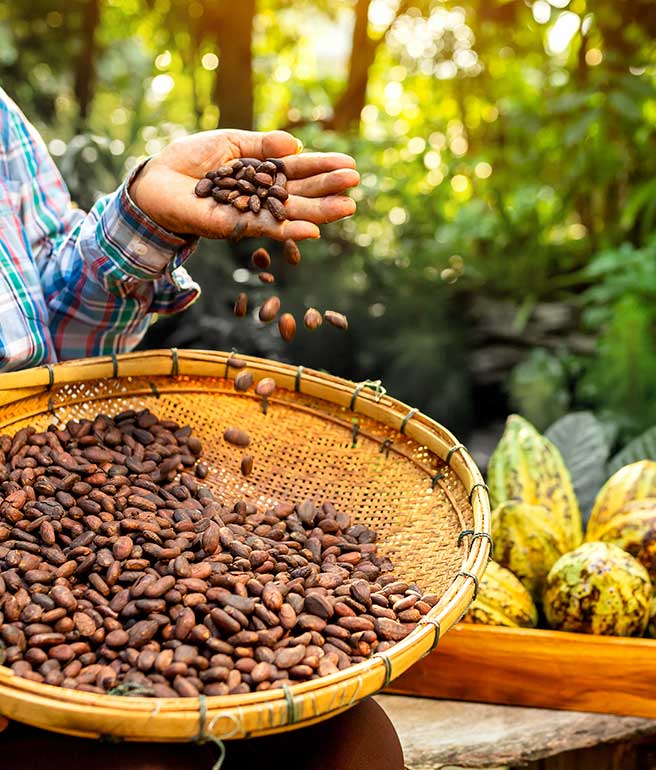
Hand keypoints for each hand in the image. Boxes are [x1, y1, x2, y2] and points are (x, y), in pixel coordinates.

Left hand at [129, 129, 358, 240]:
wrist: (158, 180)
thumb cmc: (190, 159)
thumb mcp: (230, 142)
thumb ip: (263, 145)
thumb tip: (296, 146)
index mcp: (262, 172)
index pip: (298, 170)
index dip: (323, 166)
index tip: (349, 165)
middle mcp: (262, 195)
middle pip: (301, 192)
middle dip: (328, 188)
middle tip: (356, 183)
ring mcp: (252, 212)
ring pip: (291, 213)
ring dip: (320, 212)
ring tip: (348, 207)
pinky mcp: (237, 226)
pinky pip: (268, 229)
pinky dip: (290, 230)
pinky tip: (313, 229)